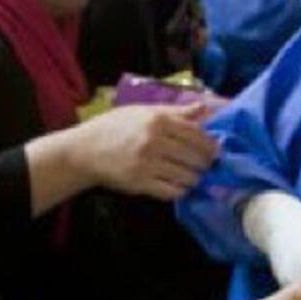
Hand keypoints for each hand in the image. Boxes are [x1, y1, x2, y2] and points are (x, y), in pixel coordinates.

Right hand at [71, 103, 216, 200]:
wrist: (84, 151)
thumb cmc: (113, 127)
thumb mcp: (142, 112)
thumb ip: (174, 112)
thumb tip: (204, 108)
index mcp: (157, 120)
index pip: (195, 134)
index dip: (210, 145)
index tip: (216, 152)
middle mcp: (154, 140)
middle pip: (195, 156)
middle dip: (205, 164)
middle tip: (207, 167)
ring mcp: (147, 163)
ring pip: (186, 176)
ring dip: (194, 179)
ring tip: (193, 177)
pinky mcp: (140, 183)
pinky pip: (172, 191)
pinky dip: (180, 190)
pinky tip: (178, 187)